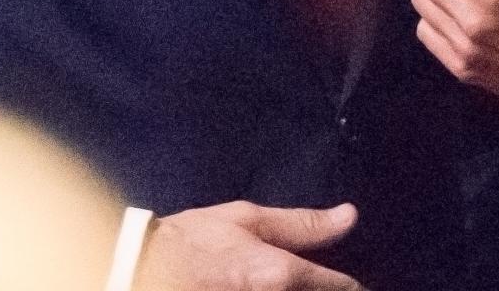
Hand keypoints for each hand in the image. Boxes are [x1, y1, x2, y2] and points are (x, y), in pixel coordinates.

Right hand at [136, 201, 363, 290]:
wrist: (138, 276)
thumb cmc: (194, 241)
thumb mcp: (246, 219)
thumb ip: (302, 224)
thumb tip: (350, 215)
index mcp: (280, 276)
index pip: (339, 288)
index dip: (354, 288)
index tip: (360, 286)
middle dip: (328, 290)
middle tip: (317, 280)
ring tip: (290, 283)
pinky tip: (271, 289)